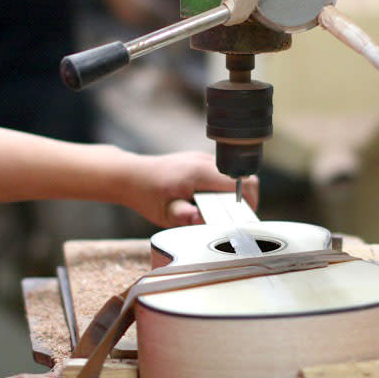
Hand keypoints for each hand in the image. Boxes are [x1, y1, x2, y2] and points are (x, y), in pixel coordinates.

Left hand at [125, 152, 258, 227]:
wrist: (130, 175)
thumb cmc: (146, 194)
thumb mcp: (164, 212)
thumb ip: (184, 217)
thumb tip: (202, 219)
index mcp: (199, 172)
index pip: (241, 183)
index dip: (248, 202)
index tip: (241, 218)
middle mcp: (205, 161)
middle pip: (245, 178)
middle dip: (245, 200)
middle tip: (233, 218)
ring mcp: (204, 158)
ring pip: (236, 176)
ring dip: (235, 195)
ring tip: (221, 211)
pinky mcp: (202, 161)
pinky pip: (225, 174)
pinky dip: (226, 189)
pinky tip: (211, 201)